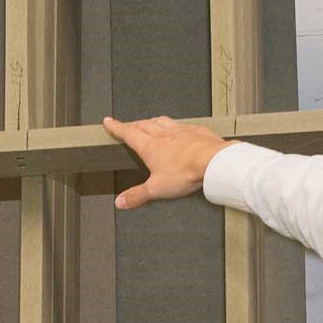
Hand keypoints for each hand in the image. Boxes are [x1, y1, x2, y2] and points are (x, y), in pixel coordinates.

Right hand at [103, 116, 230, 209]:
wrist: (213, 161)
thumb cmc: (186, 171)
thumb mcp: (156, 189)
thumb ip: (137, 195)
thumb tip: (121, 201)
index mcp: (150, 146)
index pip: (128, 133)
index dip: (116, 127)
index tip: (109, 122)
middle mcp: (164, 134)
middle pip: (143, 124)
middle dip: (132, 124)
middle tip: (127, 125)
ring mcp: (181, 130)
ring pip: (161, 121)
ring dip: (152, 121)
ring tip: (149, 123)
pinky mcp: (196, 131)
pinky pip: (182, 124)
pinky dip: (175, 125)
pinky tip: (178, 129)